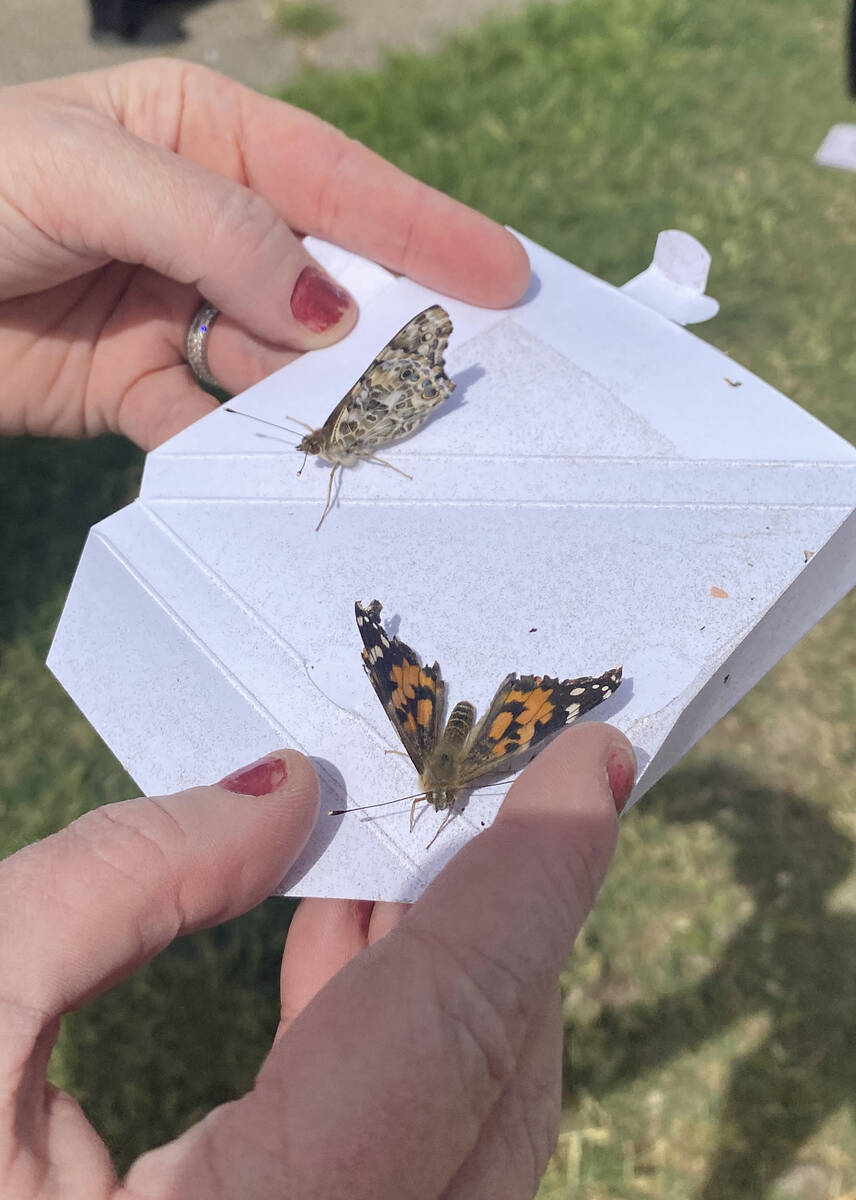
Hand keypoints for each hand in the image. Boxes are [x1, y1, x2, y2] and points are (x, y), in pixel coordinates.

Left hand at [0, 60, 528, 449]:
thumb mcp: (89, 173)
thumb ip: (218, 231)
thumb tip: (329, 312)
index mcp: (201, 134)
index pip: (334, 180)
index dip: (423, 226)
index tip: (503, 275)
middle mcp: (205, 222)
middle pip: (325, 277)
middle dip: (386, 323)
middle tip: (456, 370)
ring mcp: (180, 310)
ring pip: (283, 361)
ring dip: (318, 394)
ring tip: (365, 422)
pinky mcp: (146, 388)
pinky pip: (219, 421)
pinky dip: (247, 443)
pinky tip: (279, 455)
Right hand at [0, 724, 633, 1198]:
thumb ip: (114, 883)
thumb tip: (283, 794)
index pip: (449, 1033)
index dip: (535, 879)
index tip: (596, 761)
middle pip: (493, 1089)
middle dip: (509, 925)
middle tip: (506, 791)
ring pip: (472, 1130)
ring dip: (457, 977)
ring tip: (416, 851)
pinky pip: (411, 1157)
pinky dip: (398, 1044)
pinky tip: (350, 945)